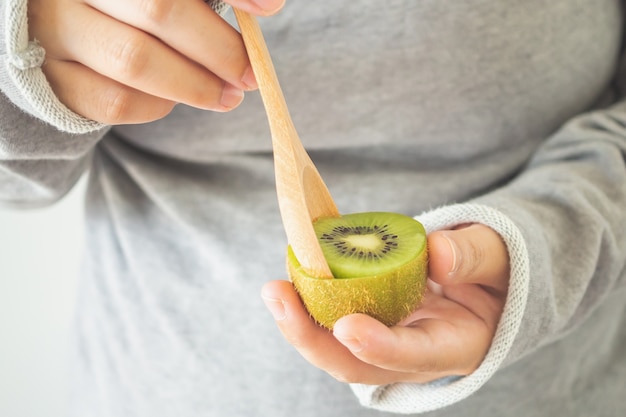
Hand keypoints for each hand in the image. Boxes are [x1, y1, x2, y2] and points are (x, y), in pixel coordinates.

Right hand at [27, 0, 285, 123]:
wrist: (59, 34)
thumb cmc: (126, 9)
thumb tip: (268, 5)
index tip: (270, 8)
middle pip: (159, 9)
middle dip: (219, 49)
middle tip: (250, 74)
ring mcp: (52, 28)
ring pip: (135, 59)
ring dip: (195, 85)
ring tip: (227, 96)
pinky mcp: (49, 77)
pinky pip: (113, 100)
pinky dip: (156, 106)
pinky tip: (174, 99)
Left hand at [262, 223, 508, 384]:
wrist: (486, 279)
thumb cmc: (496, 268)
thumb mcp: (500, 255)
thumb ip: (475, 255)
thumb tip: (438, 255)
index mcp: (456, 345)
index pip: (415, 356)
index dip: (380, 348)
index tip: (348, 327)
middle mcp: (414, 354)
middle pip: (357, 366)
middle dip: (313, 340)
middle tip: (280, 298)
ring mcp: (389, 340)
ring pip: (337, 350)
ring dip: (300, 324)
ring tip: (274, 291)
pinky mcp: (372, 320)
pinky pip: (335, 319)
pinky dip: (310, 303)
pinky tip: (291, 276)